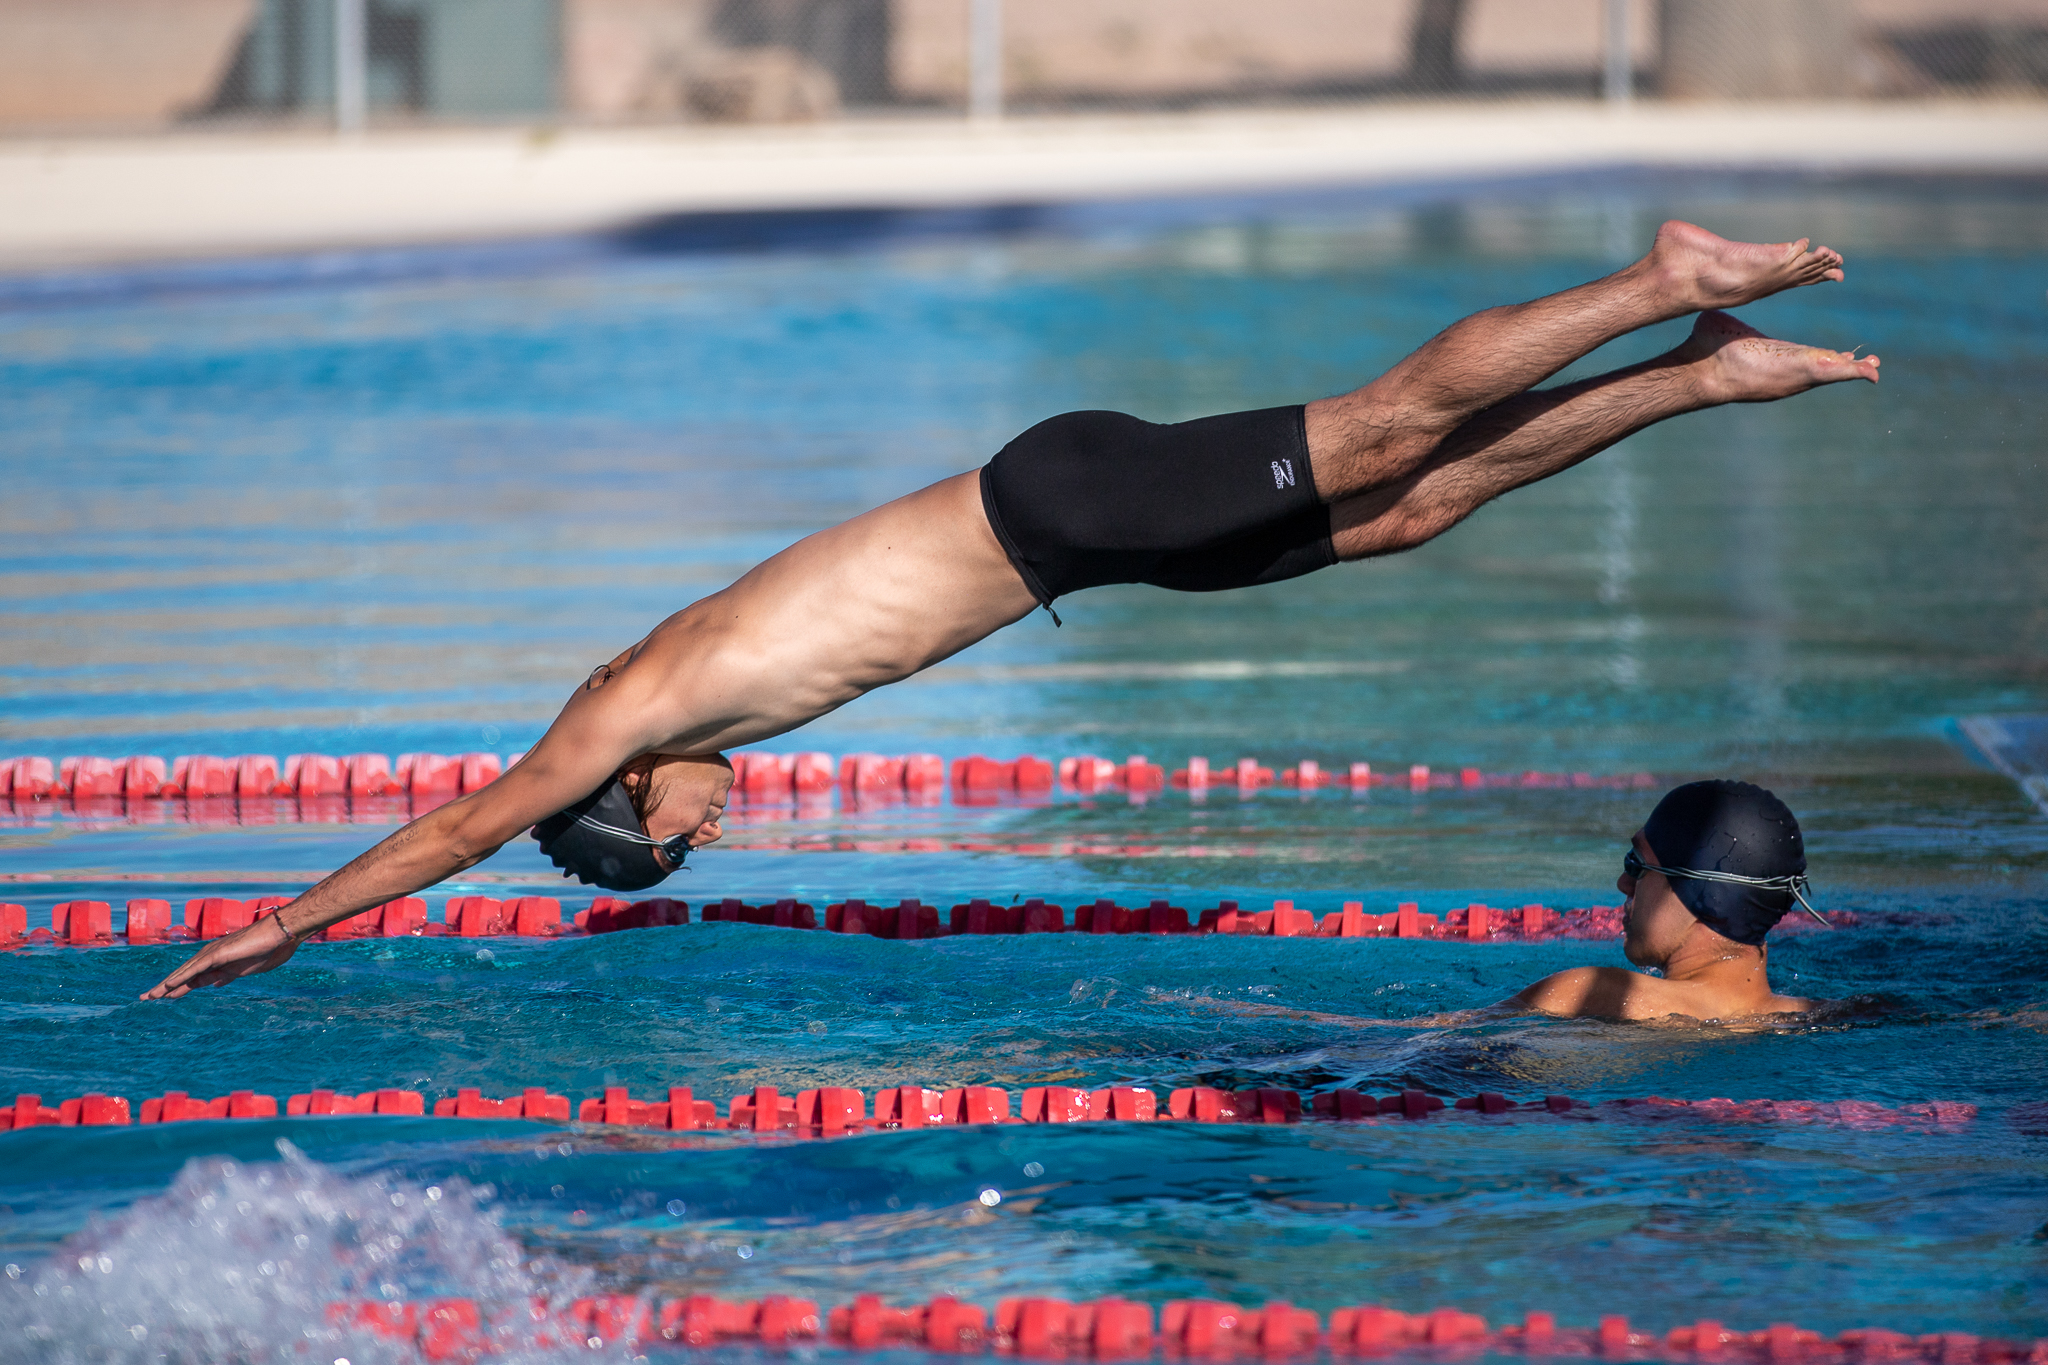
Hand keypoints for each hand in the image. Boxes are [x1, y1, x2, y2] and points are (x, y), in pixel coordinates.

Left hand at [140, 913, 301, 1000]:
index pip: (191, 977)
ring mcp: (212, 955)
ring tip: (150, 996)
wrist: (279, 933)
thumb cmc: (268, 949)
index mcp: (218, 963)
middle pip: (182, 975)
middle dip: (164, 987)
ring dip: (165, 985)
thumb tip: (215, 984)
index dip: (176, 987)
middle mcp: (210, 957)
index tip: (163, 997)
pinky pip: (194, 969)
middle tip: (146, 998)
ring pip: (183, 973)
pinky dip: (179, 978)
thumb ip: (228, 975)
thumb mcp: (244, 969)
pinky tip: (166, 987)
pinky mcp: (217, 955)